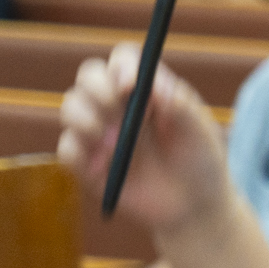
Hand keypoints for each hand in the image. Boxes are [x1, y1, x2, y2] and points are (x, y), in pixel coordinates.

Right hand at [55, 47, 231, 236]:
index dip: (122, 66)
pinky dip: (80, 153)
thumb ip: (181, 105)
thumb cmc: (201, 162)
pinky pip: (67, 149)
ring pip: (70, 107)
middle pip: (89, 76)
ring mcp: (100, 133)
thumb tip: (153, 84)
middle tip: (118, 113)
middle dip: (98, 90)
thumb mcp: (202, 133)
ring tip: (117, 145)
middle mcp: (118, 105)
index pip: (123, 60)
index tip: (131, 85)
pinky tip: (104, 166)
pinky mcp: (88, 164)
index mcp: (147, 89)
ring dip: (88, 121)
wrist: (195, 207)